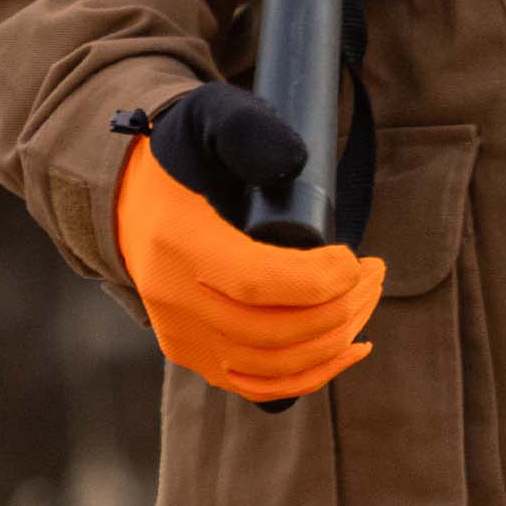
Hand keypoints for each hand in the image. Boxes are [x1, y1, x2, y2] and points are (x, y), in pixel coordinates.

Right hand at [110, 85, 383, 401]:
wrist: (131, 197)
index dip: (321, 280)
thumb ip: (248, 128)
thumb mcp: (209, 119)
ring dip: (337, 338)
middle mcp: (173, 301)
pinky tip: (351, 348)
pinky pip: (258, 386)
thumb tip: (291, 162)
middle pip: (274, 331)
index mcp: (177, 245)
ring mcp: (182, 336)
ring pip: (274, 365)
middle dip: (343, 305)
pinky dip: (311, 375)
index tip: (357, 258)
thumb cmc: (182, 154)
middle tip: (375, 272)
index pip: (258, 283)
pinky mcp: (194, 356)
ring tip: (367, 297)